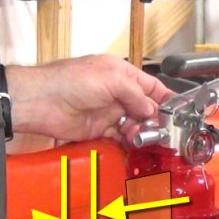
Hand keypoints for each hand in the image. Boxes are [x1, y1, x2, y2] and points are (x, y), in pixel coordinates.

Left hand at [6, 55, 172, 143]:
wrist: (41, 101)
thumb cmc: (69, 81)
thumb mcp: (110, 78)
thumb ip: (135, 93)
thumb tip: (151, 108)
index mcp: (121, 74)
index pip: (151, 87)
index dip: (166, 99)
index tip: (178, 112)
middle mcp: (117, 93)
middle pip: (145, 109)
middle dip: (155, 120)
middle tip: (161, 130)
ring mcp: (108, 112)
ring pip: (135, 125)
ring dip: (142, 132)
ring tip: (141, 136)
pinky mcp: (99, 130)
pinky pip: (120, 138)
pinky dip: (129, 142)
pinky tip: (133, 144)